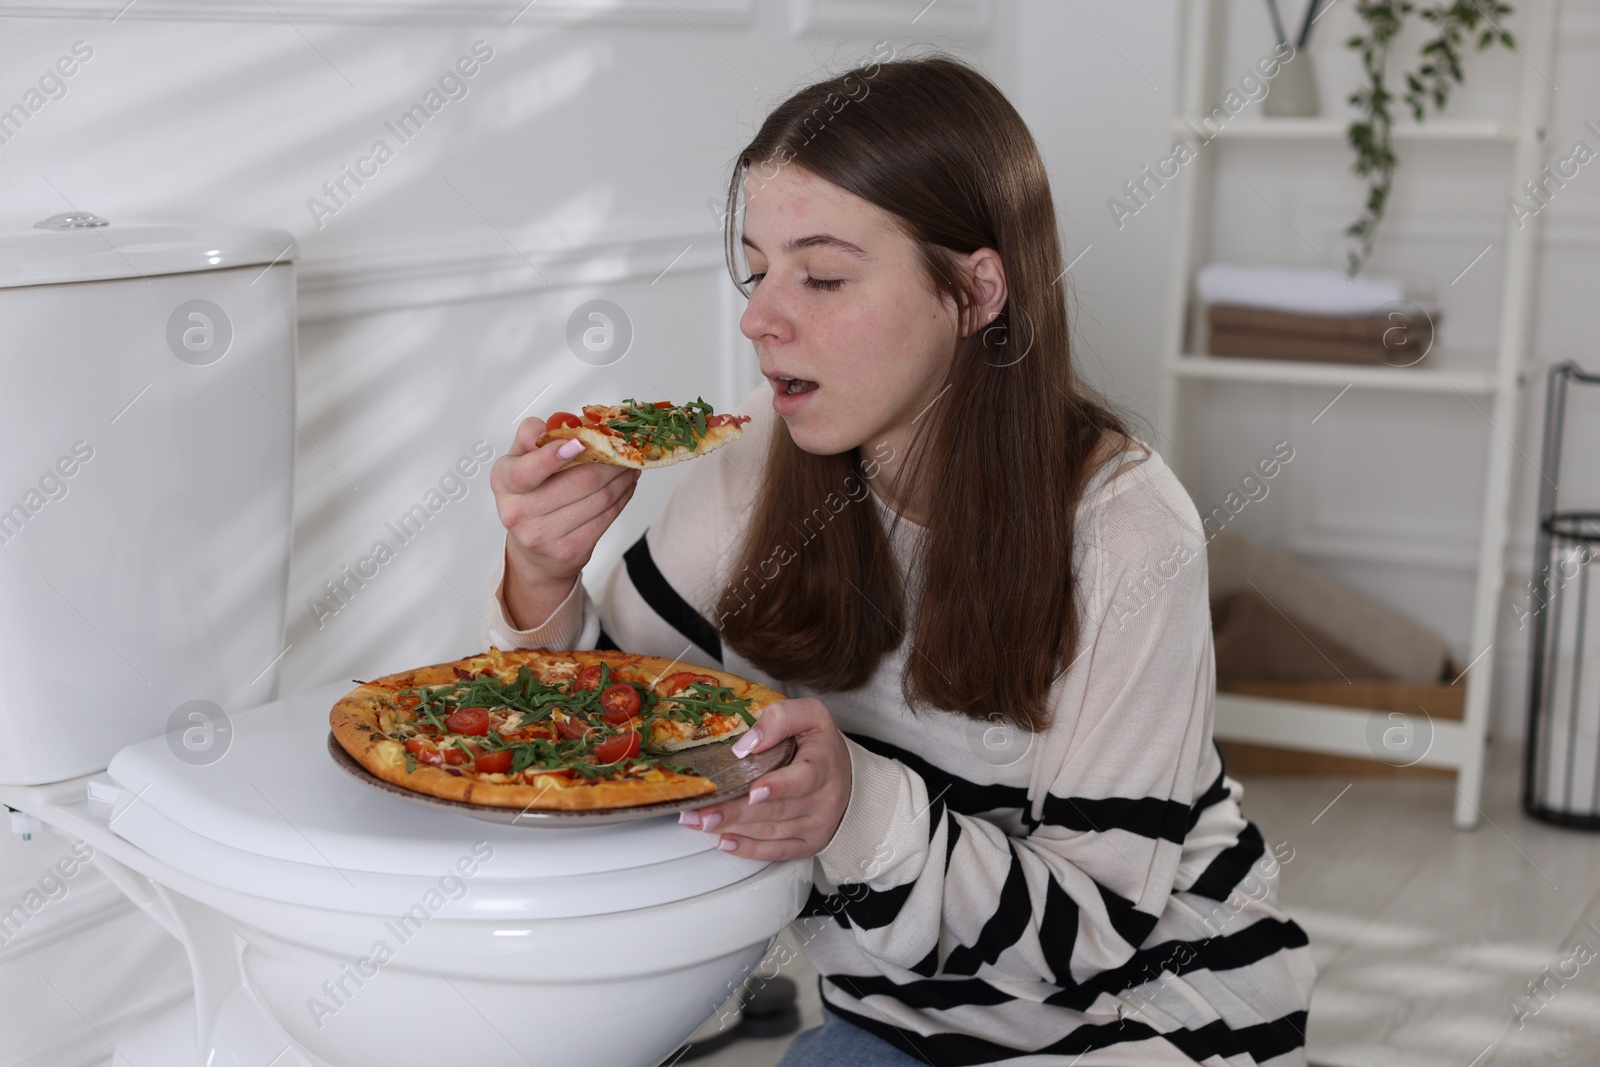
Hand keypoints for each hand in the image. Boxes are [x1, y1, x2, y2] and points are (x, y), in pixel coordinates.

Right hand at [490, 415, 639, 628]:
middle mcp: (518, 511)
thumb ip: (534, 436)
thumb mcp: (521, 461)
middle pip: (579, 481)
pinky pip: (606, 518)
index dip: (553, 455)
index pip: (526, 470)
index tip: (579, 442)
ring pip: (599, 499)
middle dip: (610, 462)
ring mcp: (543, 535)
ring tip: (628, 466)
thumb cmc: (530, 497)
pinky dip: (622, 498)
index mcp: (505, 482)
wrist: (534, 550)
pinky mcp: (569, 550)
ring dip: (621, 478)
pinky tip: (625, 487)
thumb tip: (558, 425)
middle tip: (623, 449)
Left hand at [677, 698, 851, 860]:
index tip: (754, 790)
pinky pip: (776, 851)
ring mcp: (816, 826)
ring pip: (771, 832)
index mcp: (824, 764)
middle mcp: (823, 799)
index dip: (778, 786)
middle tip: (703, 812)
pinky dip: (748, 849)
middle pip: (776, 810)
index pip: (803, 779)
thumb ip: (781, 718)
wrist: (848, 779)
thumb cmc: (821, 745)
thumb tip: (747, 744)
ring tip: (700, 822)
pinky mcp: (808, 844)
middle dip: (735, 812)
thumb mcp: (810, 716)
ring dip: (732, 829)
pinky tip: (725, 841)